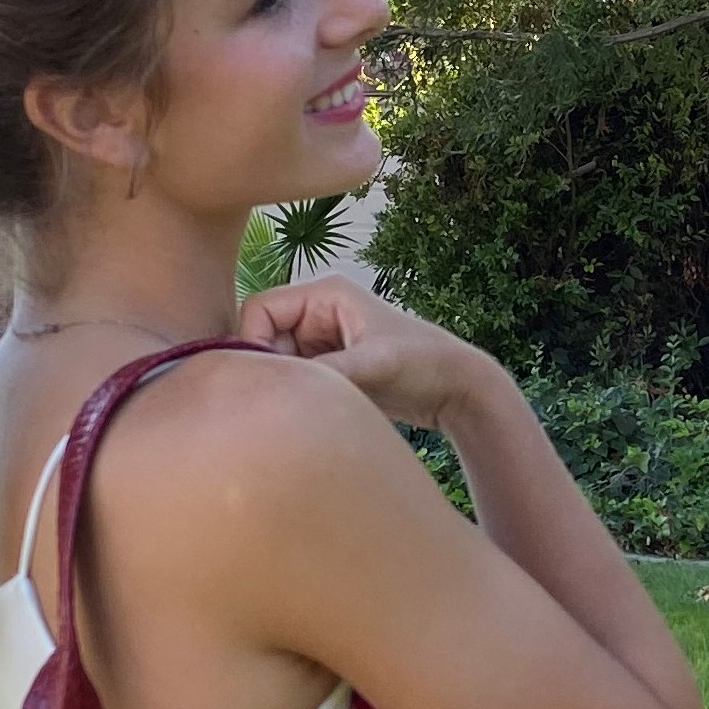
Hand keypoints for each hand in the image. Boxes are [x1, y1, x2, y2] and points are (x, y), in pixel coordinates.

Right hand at [238, 273, 500, 431]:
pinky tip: (313, 413)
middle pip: (260, 338)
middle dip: (267, 369)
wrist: (459, 391)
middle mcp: (316, 313)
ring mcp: (320, 341)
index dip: (249, 343)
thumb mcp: (373, 365)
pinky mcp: (328, 368)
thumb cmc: (425, 365)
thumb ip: (323, 372)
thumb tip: (274, 386)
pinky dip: (295, 397)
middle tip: (282, 401)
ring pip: (274, 363)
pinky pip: (292, 381)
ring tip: (304, 408)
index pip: (257, 310)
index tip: (266, 381)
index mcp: (324, 294)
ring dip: (283, 386)